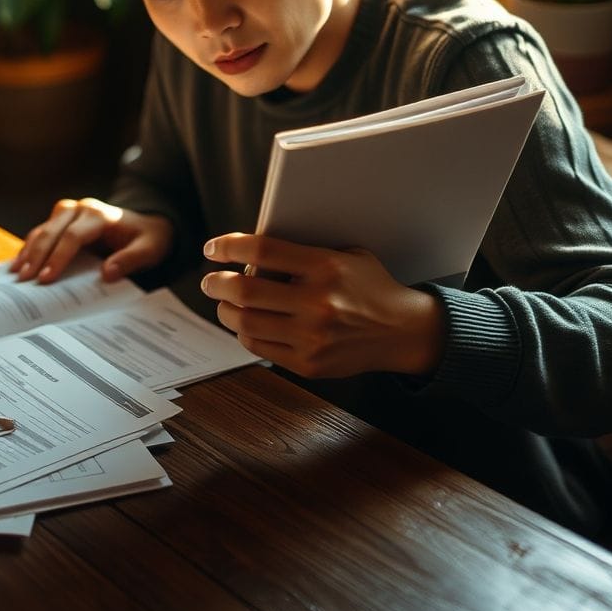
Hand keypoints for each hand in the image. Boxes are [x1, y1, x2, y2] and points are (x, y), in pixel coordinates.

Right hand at [12, 198, 173, 283]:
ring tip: (16, 274)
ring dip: (28, 252)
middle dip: (37, 255)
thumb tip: (107, 273)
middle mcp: (80, 209)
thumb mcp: (149, 250)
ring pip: (42, 230)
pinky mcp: (61, 222)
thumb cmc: (147, 239)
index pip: (73, 236)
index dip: (59, 257)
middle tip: (24, 279)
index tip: (46, 279)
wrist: (145, 226)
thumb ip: (131, 260)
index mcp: (100, 215)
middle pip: (52, 231)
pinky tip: (18, 265)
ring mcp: (68, 213)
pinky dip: (29, 249)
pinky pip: (41, 234)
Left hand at [200, 233, 443, 378]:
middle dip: (216, 283)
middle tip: (210, 280)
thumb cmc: (369, 287)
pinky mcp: (309, 364)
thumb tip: (249, 252)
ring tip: (224, 302)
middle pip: (244, 291)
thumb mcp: (345, 255)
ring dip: (225, 310)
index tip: (212, 248)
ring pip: (246, 323)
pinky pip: (260, 347)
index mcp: (325, 267)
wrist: (401, 331)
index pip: (262, 251)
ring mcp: (312, 337)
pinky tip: (245, 323)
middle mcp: (317, 303)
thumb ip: (303, 252)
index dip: (229, 247)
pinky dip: (245, 333)